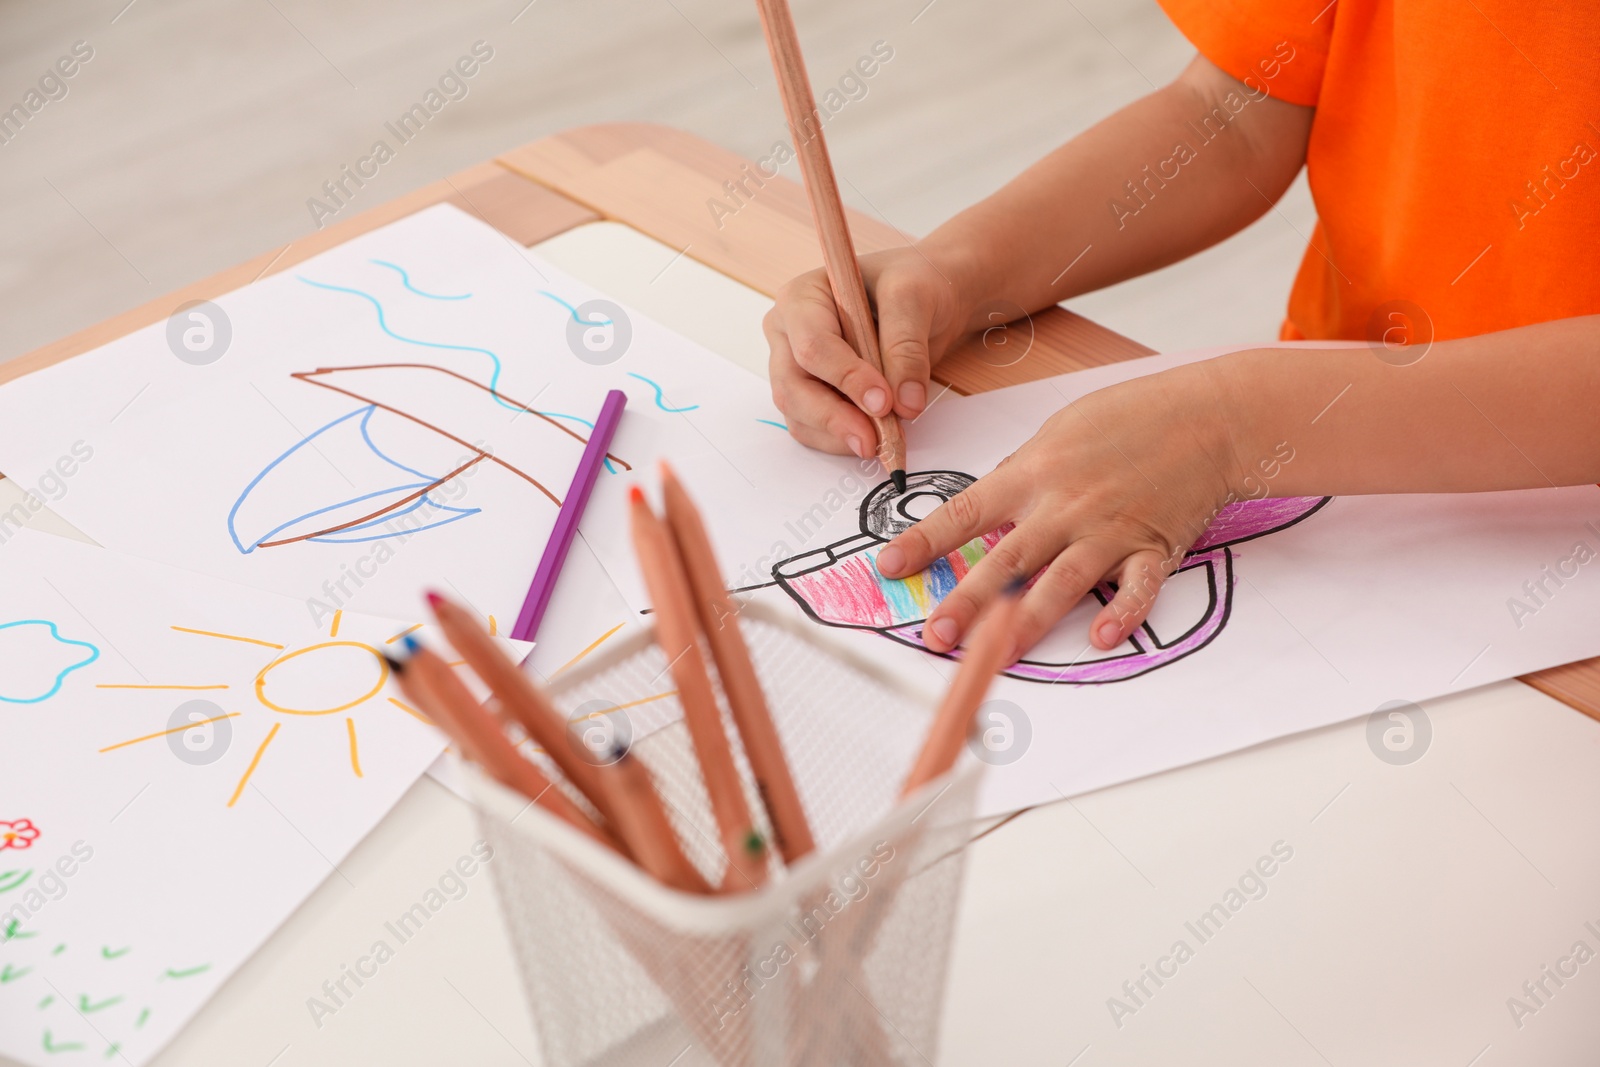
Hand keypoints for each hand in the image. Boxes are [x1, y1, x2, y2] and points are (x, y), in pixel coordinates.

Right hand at [764, 246, 967, 456]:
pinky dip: (839, 441)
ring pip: (798, 414)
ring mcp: (794, 366)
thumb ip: (906, 346)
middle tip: (874, 440)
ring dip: (837, 435)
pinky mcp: (808, 393)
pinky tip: (871, 438)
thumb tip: (904, 402)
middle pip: (793, 386)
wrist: (924, 302)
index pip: (812, 346)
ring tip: (882, 441)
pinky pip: (811, 428)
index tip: (884, 402)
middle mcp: (787, 333)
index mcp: (802, 298)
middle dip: (834, 418)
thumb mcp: (914, 298)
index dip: (846, 378)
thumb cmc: (911, 283)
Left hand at [873, 361, 1246, 657]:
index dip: (923, 542)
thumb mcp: (1056, 432)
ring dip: (1024, 623)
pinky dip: (1121, 613)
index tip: (888, 567)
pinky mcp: (1154, 548)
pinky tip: (1099, 638)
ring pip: (1060, 583)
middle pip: (1006, 561)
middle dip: (967, 601)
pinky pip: (1136, 588)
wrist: (1207, 415)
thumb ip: (1020, 475)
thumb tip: (984, 507)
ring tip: (993, 655)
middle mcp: (1065, 506)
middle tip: (935, 635)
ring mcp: (1110, 530)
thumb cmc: (1129, 416)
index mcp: (1033, 474)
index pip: (964, 512)